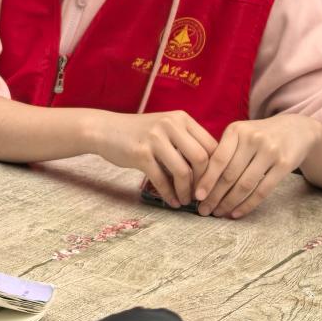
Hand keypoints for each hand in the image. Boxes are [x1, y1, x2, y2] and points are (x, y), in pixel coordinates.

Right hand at [91, 110, 216, 207]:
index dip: (216, 169)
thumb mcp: (166, 129)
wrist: (105, 130)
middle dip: (204, 182)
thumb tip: (213, 171)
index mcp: (181, 118)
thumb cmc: (140, 133)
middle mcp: (170, 124)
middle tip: (202, 196)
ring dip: (186, 191)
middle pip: (201, 158)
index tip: (213, 185)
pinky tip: (172, 202)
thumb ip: (187, 142)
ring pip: (183, 171)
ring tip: (186, 200)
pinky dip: (169, 194)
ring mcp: (154, 138)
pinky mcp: (140, 153)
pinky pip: (161, 179)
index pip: (211, 145)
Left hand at [194, 115, 321, 218]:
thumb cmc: (258, 135)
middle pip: (230, 174)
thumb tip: (201, 182)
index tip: (196, 196)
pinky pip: (263, 190)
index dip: (206, 180)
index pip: (217, 159)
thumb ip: (223, 152)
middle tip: (204, 210)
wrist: (295, 129)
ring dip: (229, 203)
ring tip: (218, 213)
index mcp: (236, 130)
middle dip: (214, 196)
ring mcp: (270, 151)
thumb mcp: (240, 134)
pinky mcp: (284, 165)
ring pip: (245, 184)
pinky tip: (236, 213)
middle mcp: (252, 139)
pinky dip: (248, 204)